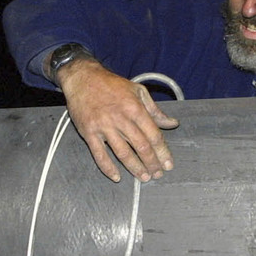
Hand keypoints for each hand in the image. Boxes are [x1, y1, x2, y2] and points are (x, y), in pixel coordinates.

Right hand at [57, 59, 178, 182]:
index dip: (162, 152)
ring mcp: (104, 127)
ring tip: (144, 177)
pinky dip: (108, 168)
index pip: (153, 135)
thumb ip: (155, 110)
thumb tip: (172, 123)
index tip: (168, 163)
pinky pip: (99, 154)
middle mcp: (120, 118)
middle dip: (152, 163)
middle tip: (158, 174)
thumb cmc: (111, 84)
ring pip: (122, 153)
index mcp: (135, 108)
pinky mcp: (89, 132)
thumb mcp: (137, 91)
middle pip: (141, 146)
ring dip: (135, 168)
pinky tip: (116, 177)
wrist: (83, 78)